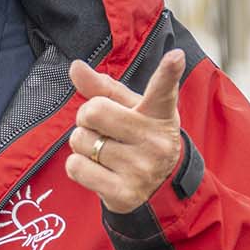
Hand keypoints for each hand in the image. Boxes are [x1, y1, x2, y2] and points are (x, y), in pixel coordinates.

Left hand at [65, 50, 186, 213]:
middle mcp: (155, 141)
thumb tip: (74, 66)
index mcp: (159, 114)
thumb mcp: (128, 109)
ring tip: (104, 151)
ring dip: (82, 144)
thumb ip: (101, 88)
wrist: (156, 185)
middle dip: (86, 118)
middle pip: (92, 112)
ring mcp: (142, 169)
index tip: (175, 56)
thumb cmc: (136, 136)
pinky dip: (77, 166)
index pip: (162, 90)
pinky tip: (98, 169)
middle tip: (102, 129)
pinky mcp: (124, 193)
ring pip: (80, 140)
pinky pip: (75, 167)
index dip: (168, 72)